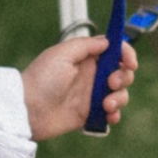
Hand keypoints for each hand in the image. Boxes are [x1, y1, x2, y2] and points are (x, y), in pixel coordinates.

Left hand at [21, 31, 137, 137]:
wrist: (26, 111)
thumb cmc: (40, 80)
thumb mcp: (61, 54)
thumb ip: (86, 45)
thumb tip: (107, 41)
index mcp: (85, 58)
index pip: (114, 51)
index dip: (126, 54)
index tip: (130, 63)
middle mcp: (90, 76)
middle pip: (121, 72)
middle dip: (123, 78)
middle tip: (110, 84)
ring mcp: (90, 96)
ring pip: (119, 94)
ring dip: (120, 98)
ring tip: (106, 105)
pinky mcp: (88, 115)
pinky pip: (111, 114)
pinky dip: (114, 115)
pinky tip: (109, 116)